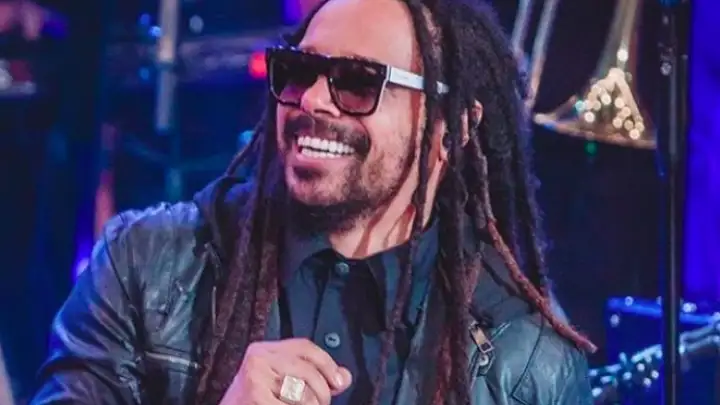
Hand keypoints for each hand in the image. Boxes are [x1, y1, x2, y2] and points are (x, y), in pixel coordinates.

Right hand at [219, 338, 352, 404]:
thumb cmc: (253, 402)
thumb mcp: (280, 382)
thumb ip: (312, 377)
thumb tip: (343, 376)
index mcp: (263, 350)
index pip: (305, 347)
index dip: (327, 364)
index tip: (338, 381)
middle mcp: (258, 360)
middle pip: (308, 372)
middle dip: (321, 394)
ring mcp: (255, 380)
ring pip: (304, 395)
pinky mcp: (257, 398)